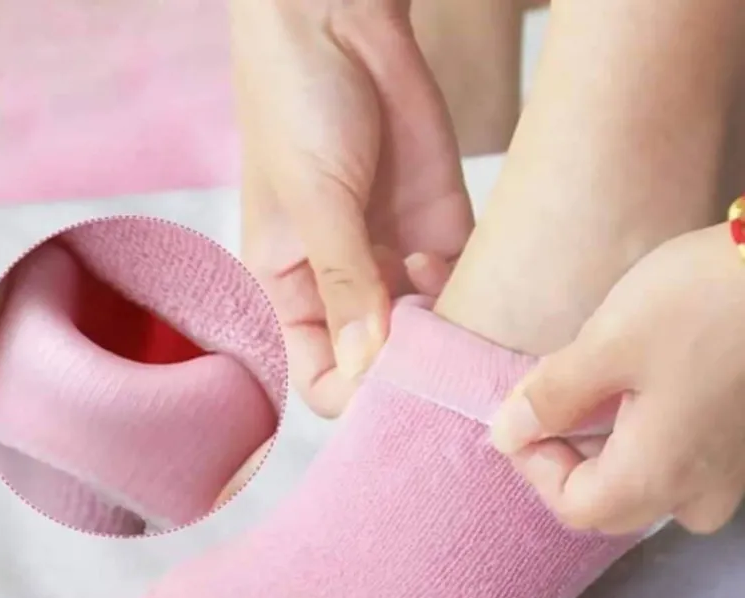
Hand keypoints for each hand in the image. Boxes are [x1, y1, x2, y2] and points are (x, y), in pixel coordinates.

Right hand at [234, 0, 472, 415]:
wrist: (340, 21)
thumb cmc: (297, 105)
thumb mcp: (314, 201)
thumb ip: (344, 284)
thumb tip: (366, 369)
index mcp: (292, 290)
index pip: (320, 374)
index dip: (351, 393)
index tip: (390, 392)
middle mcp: (343, 285)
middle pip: (379, 363)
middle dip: (409, 371)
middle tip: (441, 367)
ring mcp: (391, 260)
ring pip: (424, 332)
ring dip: (445, 337)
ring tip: (458, 322)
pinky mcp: (438, 231)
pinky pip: (460, 287)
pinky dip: (472, 299)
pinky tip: (473, 281)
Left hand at [490, 223, 744, 534]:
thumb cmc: (701, 303)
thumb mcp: (608, 344)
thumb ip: (551, 397)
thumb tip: (505, 436)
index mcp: (658, 477)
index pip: (573, 508)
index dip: (536, 466)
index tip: (526, 414)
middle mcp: (699, 491)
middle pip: (609, 504)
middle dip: (567, 459)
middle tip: (554, 401)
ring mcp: (730, 471)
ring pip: (646, 487)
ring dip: (606, 450)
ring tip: (595, 392)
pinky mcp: (742, 444)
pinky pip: (680, 465)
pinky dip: (644, 439)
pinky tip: (638, 389)